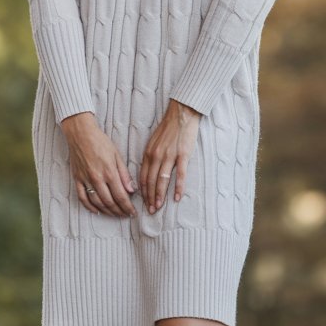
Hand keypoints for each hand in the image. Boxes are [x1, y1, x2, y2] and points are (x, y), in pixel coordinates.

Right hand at [60, 112, 137, 217]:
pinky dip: (90, 207)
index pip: (121, 196)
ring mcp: (85, 180)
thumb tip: (132, 190)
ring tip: (114, 214)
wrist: (80, 134)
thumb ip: (124, 174)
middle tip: (125, 214)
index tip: (133, 212)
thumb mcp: (117, 155)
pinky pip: (82, 198)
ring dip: (107, 211)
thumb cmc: (100, 142)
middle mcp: (97, 178)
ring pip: (96, 202)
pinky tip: (97, 211)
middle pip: (109, 202)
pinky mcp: (77, 179)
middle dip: (119, 211)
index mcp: (109, 172)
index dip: (128, 207)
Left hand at [140, 99, 200, 213]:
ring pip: (162, 180)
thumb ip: (150, 156)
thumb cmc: (168, 128)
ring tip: (158, 207)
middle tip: (150, 211)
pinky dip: (178, 187)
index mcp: (148, 153)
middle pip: (150, 181)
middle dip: (149, 198)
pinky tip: (177, 197)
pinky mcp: (183, 155)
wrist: (181, 114)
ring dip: (160, 196)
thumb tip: (148, 171)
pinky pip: (179, 174)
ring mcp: (170, 156)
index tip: (143, 202)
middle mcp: (156, 156)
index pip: (142, 177)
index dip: (142, 191)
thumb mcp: (153, 142)